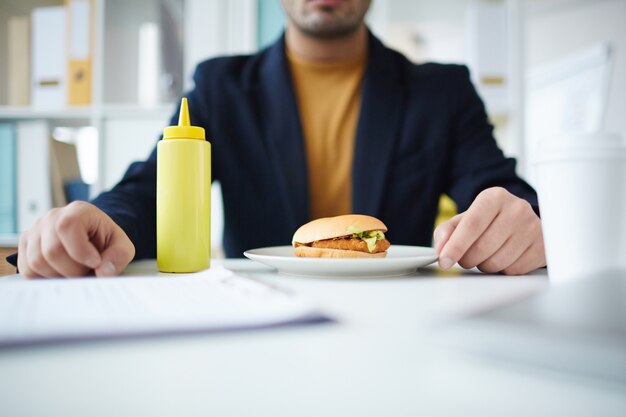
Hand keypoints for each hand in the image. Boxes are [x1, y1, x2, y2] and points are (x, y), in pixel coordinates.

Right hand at [18, 201, 134, 277]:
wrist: (92, 238)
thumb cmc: (105, 240)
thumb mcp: (122, 246)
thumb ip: (118, 256)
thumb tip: (104, 272)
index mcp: (78, 211)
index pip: (67, 227)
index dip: (79, 251)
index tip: (94, 263)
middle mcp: (52, 217)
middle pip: (51, 250)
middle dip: (72, 270)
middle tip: (86, 271)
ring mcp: (35, 230)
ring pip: (37, 262)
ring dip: (58, 275)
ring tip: (74, 271)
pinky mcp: (25, 245)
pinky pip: (27, 269)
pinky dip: (44, 277)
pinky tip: (60, 272)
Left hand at [433, 187, 545, 274]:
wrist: (525, 223)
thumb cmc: (492, 221)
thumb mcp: (467, 219)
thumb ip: (448, 231)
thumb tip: (440, 248)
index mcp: (494, 197)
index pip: (472, 224)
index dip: (455, 246)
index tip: (444, 260)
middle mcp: (516, 209)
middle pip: (482, 247)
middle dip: (468, 259)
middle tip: (467, 257)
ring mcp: (532, 228)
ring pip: (497, 262)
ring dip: (485, 265)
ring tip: (488, 254)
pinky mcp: (542, 248)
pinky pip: (513, 270)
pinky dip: (503, 270)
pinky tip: (505, 258)